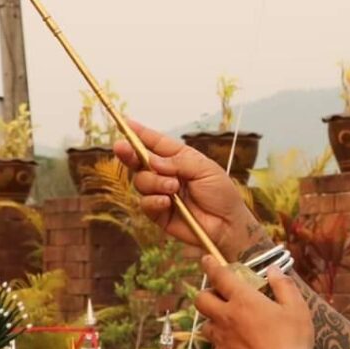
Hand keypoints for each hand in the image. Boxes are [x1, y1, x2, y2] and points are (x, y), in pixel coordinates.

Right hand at [113, 120, 265, 260]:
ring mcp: (161, 193)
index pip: (157, 143)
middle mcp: (167, 174)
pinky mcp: (159, 213)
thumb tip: (152, 160)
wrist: (228, 224)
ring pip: (141, 181)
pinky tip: (166, 202)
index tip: (126, 123)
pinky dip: (154, 200)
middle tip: (122, 148)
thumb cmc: (221, 194)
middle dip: (129, 153)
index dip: (141, 133)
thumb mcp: (205, 170)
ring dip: (155, 182)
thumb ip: (179, 162)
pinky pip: (145, 203)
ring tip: (173, 187)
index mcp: (179, 158)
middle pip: (140, 160)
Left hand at [195, 256, 314, 348]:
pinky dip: (222, 344)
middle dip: (206, 294)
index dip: (210, 265)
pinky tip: (237, 347)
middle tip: (219, 296)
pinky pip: (216, 347)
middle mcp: (226, 317)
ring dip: (213, 320)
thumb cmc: (293, 339)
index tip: (206, 259)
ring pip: (205, 324)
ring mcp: (221, 340)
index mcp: (243, 300)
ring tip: (228, 323)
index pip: (219, 276)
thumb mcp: (297, 307)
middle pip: (201, 300)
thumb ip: (283, 285)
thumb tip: (273, 269)